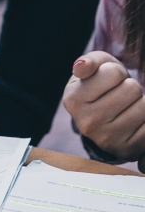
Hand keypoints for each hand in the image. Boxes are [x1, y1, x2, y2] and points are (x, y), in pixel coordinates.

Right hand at [63, 51, 144, 170]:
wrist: (104, 120)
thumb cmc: (101, 87)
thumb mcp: (94, 70)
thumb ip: (90, 62)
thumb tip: (82, 67)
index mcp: (73, 100)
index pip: (112, 72)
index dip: (116, 72)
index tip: (107, 81)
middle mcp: (86, 122)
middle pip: (131, 88)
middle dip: (129, 87)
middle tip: (119, 95)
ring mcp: (106, 138)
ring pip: (144, 106)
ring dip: (139, 102)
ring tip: (126, 107)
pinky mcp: (126, 149)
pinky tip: (134, 121)